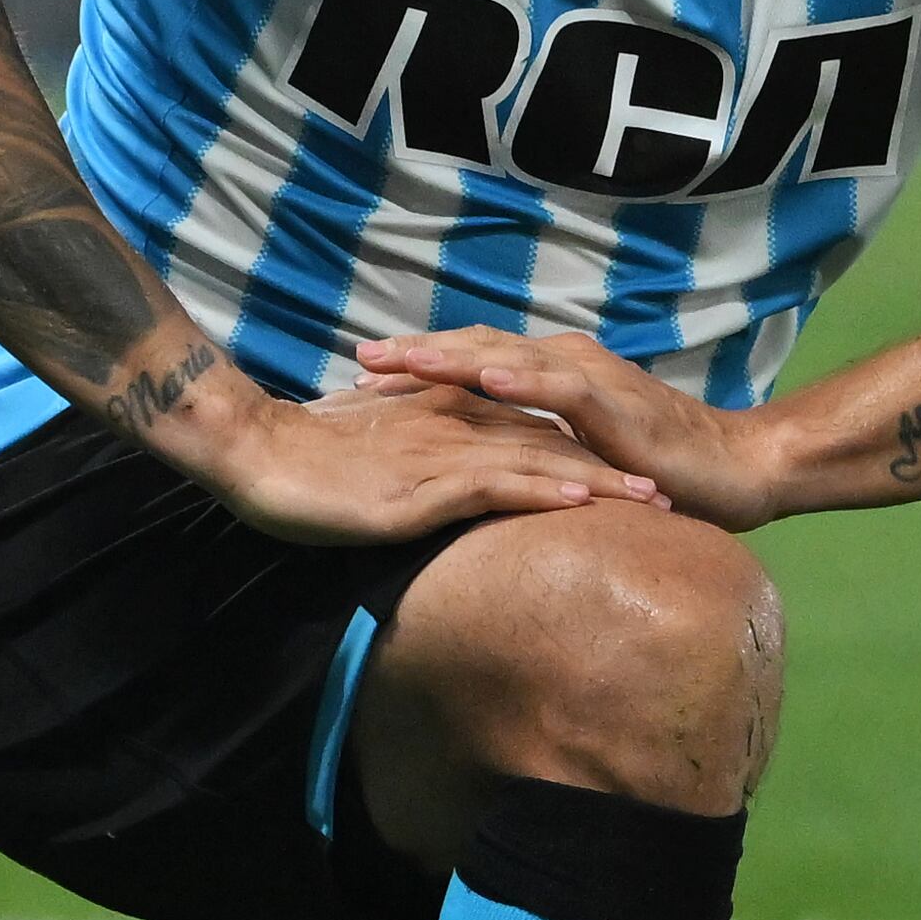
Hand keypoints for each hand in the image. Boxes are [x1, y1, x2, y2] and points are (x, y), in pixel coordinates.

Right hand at [190, 374, 663, 546]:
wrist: (252, 451)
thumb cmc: (303, 462)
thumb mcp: (374, 463)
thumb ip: (413, 463)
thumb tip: (438, 488)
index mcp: (447, 419)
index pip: (528, 429)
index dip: (582, 448)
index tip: (631, 467)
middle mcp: (455, 427)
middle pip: (551, 442)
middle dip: (611, 464)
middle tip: (668, 487)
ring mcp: (442, 451)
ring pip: (537, 459)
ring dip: (598, 480)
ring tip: (651, 499)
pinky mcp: (423, 481)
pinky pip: (494, 482)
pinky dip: (542, 488)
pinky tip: (581, 500)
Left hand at [348, 327, 786, 529]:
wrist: (738, 467)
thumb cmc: (665, 466)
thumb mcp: (585, 455)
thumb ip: (543, 447)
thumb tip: (492, 466)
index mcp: (557, 374)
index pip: (476, 361)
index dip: (423, 364)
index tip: (367, 372)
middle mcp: (567, 364)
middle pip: (478, 349)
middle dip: (418, 354)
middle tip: (359, 357)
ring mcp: (590, 378)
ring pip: (508, 357)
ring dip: (452, 357)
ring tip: (401, 359)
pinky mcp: (614, 403)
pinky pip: (558, 386)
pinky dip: (519, 377)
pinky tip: (482, 376)